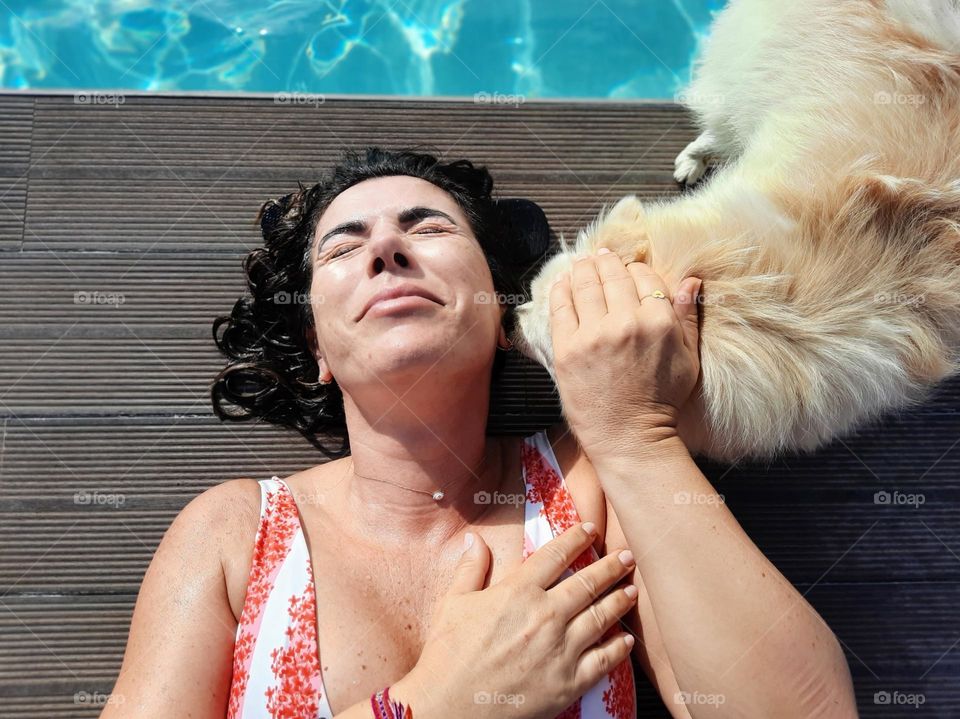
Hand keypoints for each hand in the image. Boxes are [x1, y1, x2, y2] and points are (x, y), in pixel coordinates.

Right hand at [391, 524, 637, 718]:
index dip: (576, 538)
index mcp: (518, 592)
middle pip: (587, 583)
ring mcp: (561, 650)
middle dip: (611, 567)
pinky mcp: (568, 682)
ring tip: (632, 590)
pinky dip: (618, 648)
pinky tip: (626, 640)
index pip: (556, 555)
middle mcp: (545, 616)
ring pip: (601, 617)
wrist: (449, 706)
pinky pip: (603, 661)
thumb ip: (470, 568)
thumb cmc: (448, 654)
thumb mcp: (453, 603)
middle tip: (626, 556)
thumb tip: (473, 538)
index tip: (589, 529)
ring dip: (619, 600)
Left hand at [549, 250, 701, 461]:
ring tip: (581, 264)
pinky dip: (560, 289)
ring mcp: (593, 334)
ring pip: (584, 284)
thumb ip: (687, 316)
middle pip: (611, 274)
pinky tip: (562, 282)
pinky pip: (560, 307)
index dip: (635, 268)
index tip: (628, 269)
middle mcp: (626, 322)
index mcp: (659, 321)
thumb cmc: (662, 400)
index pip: (644, 276)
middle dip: (605, 261)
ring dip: (582, 268)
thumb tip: (691, 280)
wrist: (629, 438)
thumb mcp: (688, 358)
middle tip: (599, 256)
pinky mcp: (567, 349)